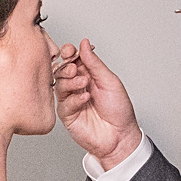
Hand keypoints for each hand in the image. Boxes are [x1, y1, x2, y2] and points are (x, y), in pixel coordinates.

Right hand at [54, 39, 141, 169]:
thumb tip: (84, 43)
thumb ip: (94, 63)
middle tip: (75, 69)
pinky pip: (63, 103)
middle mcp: (78, 86)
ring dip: (70, 81)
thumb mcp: (109, 81)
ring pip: (59, 84)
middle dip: (66, 66)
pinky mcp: (67, 115)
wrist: (120, 136)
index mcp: (88, 74)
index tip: (71, 50)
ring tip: (84, 83)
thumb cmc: (119, 110)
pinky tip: (85, 98)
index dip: (69, 52)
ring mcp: (71, 100)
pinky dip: (74, 98)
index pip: (73, 58)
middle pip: (62, 70)